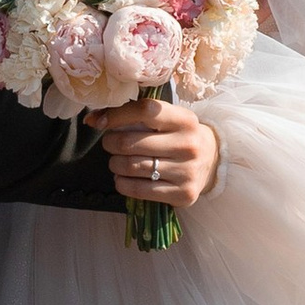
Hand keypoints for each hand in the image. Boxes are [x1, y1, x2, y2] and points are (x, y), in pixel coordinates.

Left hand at [97, 97, 219, 209]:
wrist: (212, 161)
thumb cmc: (179, 136)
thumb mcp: (167, 119)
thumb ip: (134, 115)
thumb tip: (92, 120)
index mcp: (185, 120)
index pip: (145, 110)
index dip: (116, 115)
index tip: (100, 122)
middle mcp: (188, 145)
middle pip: (130, 143)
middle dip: (111, 143)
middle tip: (110, 144)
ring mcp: (186, 171)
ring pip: (131, 167)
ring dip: (115, 164)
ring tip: (117, 162)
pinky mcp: (182, 194)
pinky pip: (138, 190)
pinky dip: (122, 183)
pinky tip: (123, 178)